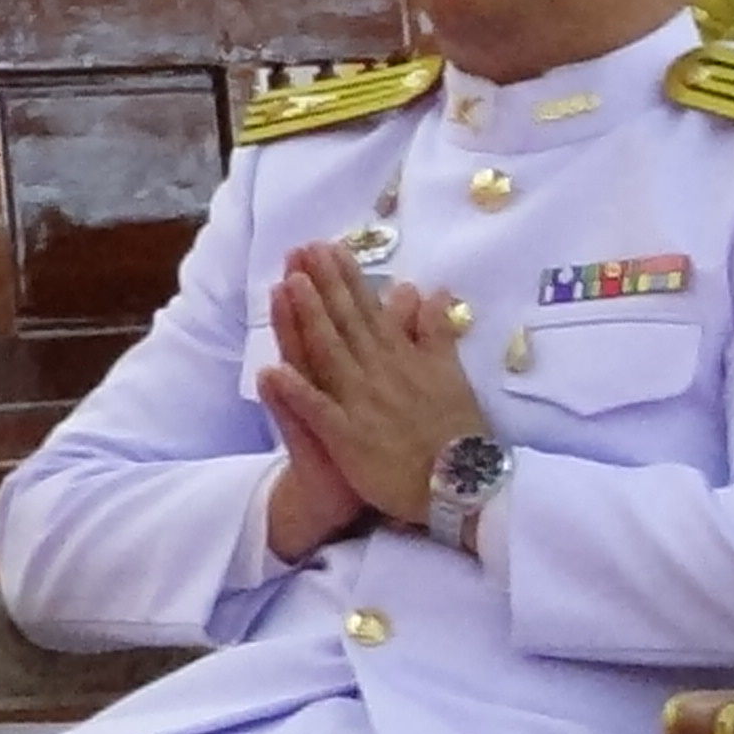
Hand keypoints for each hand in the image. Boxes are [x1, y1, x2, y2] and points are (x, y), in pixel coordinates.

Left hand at [258, 245, 486, 530]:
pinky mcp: (349, 437)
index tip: (329, 248)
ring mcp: (362, 403)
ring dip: (308, 320)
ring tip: (288, 285)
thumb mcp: (452, 375)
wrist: (461, 485)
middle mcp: (380, 373)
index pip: (370, 311)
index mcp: (403, 358)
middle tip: (302, 250)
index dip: (348, 279)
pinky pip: (318, 412)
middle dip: (324, 285)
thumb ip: (437, 333)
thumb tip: (434, 291)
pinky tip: (272, 371)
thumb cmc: (458, 433)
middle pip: (346, 323)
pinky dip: (297, 392)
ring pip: (330, 355)